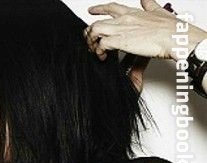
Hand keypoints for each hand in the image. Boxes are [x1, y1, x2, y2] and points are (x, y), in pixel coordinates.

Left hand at [84, 0, 205, 62]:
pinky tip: (102, 56)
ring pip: (95, 31)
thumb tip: (146, 0)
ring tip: (94, 50)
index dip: (99, 9)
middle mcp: (125, 19)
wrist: (174, 36)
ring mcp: (122, 29)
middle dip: (90, 32)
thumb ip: (150, 5)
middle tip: (89, 41)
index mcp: (133, 13)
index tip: (91, 11)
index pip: (111, 7)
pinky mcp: (121, 41)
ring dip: (92, 42)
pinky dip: (98, 51)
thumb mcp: (159, 12)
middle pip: (98, 22)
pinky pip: (102, 44)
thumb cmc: (170, 29)